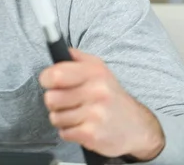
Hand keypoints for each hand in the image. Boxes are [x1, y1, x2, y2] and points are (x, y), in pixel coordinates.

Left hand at [39, 48, 164, 160]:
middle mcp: (97, 91)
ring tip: (78, 115)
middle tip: (67, 102)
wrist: (137, 128)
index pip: (54, 75)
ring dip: (62, 118)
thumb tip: (56, 47)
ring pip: (55, 117)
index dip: (46, 80)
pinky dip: (69, 132)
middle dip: (54, 102)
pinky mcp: (92, 135)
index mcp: (94, 72)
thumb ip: (76, 57)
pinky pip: (63, 133)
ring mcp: (95, 114)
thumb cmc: (111, 96)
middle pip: (50, 98)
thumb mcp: (99, 69)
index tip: (50, 83)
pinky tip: (82, 127)